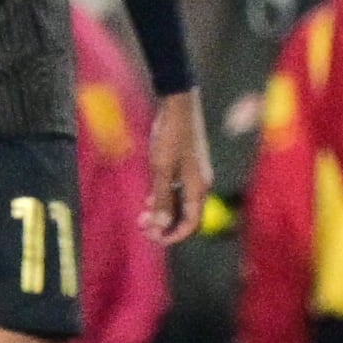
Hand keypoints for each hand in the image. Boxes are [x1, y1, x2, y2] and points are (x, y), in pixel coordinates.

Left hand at [144, 88, 209, 244]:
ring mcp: (194, 175)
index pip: (191, 223)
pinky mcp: (187, 166)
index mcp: (199, 187)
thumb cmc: (170, 135)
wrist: (179, 104)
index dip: (173, 235)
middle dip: (165, 225)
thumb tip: (161, 225)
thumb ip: (162, 198)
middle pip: (186, 216)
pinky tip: (149, 199)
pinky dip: (164, 198)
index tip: (154, 238)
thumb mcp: (162, 169)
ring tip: (142, 215)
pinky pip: (177, 191)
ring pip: (180, 203)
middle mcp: (200, 184)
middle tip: (142, 227)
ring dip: (162, 212)